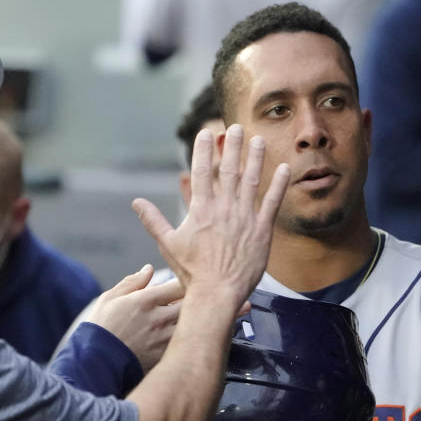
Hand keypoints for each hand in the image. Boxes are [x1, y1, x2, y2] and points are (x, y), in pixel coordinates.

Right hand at [85, 264, 183, 371]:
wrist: (95, 362)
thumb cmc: (101, 326)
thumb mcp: (110, 298)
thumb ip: (132, 282)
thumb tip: (149, 269)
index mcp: (146, 300)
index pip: (180, 285)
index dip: (185, 282)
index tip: (182, 285)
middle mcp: (159, 318)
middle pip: (192, 304)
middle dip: (193, 300)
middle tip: (189, 301)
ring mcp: (164, 338)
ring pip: (191, 323)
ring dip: (191, 319)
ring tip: (185, 318)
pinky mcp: (165, 355)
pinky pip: (184, 341)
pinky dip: (185, 336)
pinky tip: (179, 336)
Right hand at [132, 124, 288, 313]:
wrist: (217, 293)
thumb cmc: (192, 272)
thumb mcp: (169, 244)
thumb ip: (153, 221)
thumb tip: (136, 203)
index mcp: (201, 209)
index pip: (202, 171)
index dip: (204, 150)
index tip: (206, 133)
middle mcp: (223, 208)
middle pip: (229, 170)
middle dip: (233, 146)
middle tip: (236, 127)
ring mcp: (244, 218)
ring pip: (252, 181)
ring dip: (256, 158)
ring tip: (259, 140)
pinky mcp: (261, 230)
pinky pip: (272, 203)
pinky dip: (278, 185)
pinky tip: (284, 169)